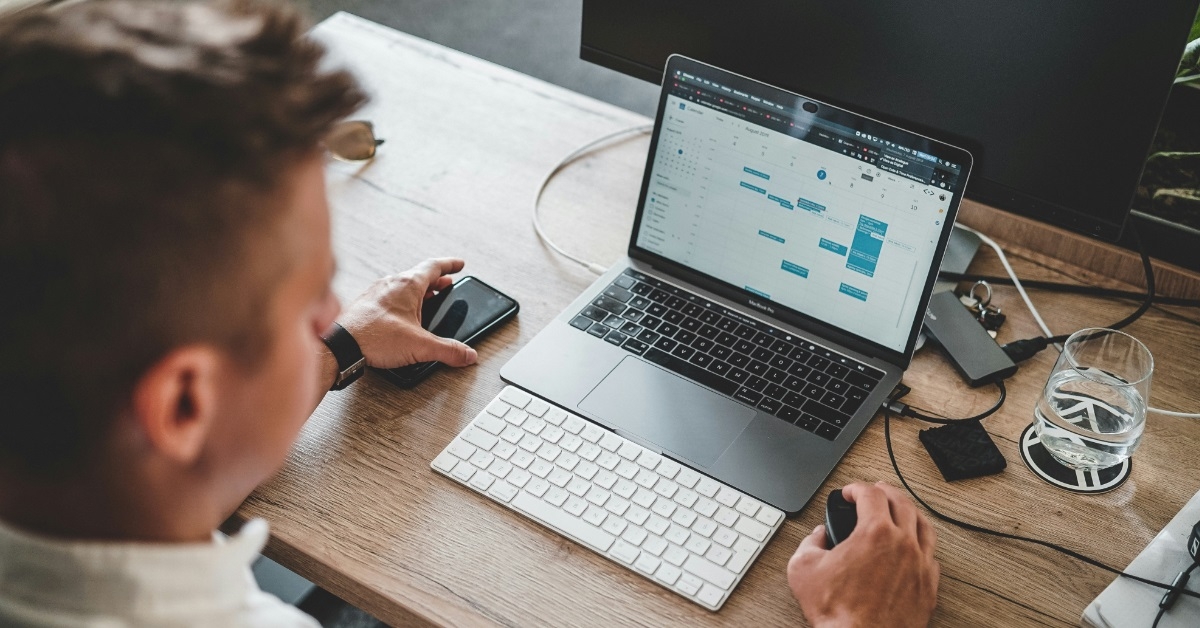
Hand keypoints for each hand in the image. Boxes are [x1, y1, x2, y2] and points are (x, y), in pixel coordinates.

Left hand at [337, 258, 477, 369]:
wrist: (340, 344)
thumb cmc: (373, 337)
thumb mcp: (420, 345)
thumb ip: (447, 350)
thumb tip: (467, 354)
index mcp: (408, 285)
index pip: (434, 266)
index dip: (450, 265)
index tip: (459, 264)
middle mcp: (392, 283)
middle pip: (419, 275)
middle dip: (436, 280)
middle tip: (446, 283)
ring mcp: (377, 292)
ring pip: (403, 285)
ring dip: (418, 290)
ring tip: (427, 299)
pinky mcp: (366, 304)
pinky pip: (389, 295)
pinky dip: (402, 299)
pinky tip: (402, 314)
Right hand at [787, 482, 938, 627]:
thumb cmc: (838, 613)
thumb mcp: (803, 569)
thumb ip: (809, 543)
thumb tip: (818, 537)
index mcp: (874, 533)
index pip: (870, 495)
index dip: (856, 488)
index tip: (850, 492)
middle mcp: (903, 544)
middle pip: (902, 503)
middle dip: (885, 492)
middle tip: (875, 491)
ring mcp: (920, 565)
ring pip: (923, 526)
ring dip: (910, 512)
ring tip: (900, 511)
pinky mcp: (928, 587)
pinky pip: (932, 555)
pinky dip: (921, 544)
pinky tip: (914, 547)